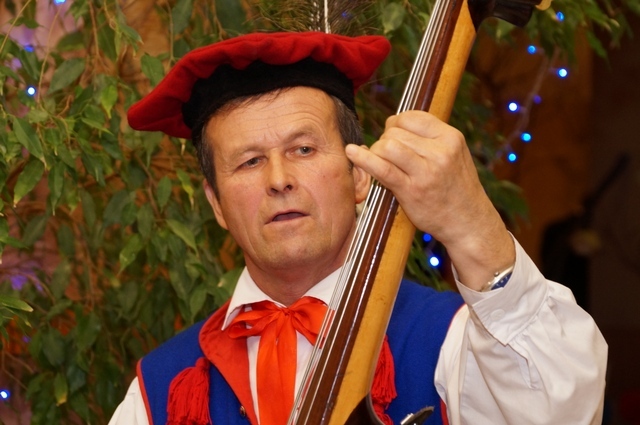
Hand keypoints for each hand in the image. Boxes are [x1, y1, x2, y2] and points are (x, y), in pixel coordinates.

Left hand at [345, 111, 514, 290]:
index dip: (395, 125)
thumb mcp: (453, 155)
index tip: (392, 138)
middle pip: (395, 132)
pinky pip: (382, 168)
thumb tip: (391, 125)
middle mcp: (441, 151)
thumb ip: (429, 139)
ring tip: (382, 164)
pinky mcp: (412, 190)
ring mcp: (426, 171)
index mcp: (451, 137)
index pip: (410, 117)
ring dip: (376, 153)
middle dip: (384, 141)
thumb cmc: (455, 188)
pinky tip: (352, 153)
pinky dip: (363, 159)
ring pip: (386, 146)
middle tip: (387, 158)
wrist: (468, 223)